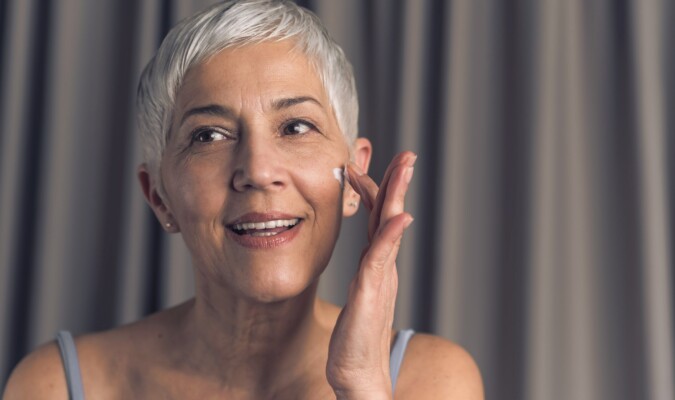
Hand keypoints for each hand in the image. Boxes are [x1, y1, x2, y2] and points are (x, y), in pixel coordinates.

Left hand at [326, 152, 415, 398]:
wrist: (358, 374)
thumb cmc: (354, 340)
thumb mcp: (360, 296)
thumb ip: (368, 272)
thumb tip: (371, 256)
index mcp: (376, 264)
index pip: (378, 218)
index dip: (377, 190)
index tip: (369, 163)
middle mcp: (381, 267)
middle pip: (389, 215)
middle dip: (397, 182)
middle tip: (406, 155)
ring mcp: (379, 278)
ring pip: (388, 229)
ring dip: (396, 196)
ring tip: (404, 168)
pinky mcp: (372, 294)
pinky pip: (381, 259)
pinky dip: (390, 236)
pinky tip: (398, 216)